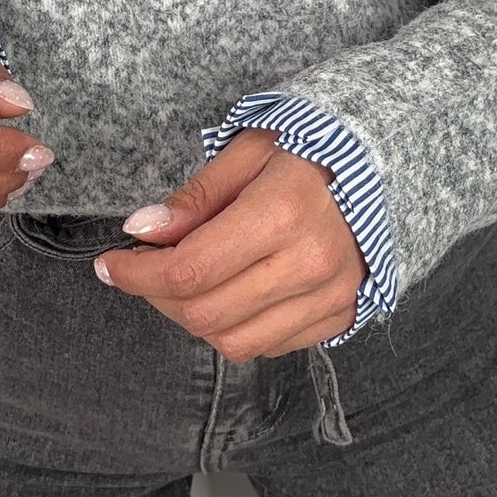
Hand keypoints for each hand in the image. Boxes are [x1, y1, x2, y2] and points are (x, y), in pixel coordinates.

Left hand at [92, 129, 364, 359]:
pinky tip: (225, 292)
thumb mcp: (248, 150)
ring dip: (191, 317)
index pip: (189, 269)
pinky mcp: (340, 316)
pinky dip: (233, 327)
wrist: (385, 167)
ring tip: (181, 282)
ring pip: (233, 341)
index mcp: (283, 212)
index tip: (111, 264)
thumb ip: (196, 196)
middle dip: (156, 296)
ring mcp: (330, 296)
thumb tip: (141, 230)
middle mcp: (310, 262)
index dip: (137, 274)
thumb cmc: (309, 151)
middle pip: (204, 312)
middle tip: (142, 269)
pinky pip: (268, 346)